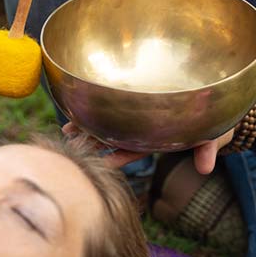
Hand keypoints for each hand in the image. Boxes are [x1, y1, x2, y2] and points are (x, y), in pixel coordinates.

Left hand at [62, 123, 233, 172]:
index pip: (133, 151)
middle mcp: (141, 132)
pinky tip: (80, 112)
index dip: (117, 158)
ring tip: (67, 130)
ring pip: (109, 126)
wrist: (207, 107)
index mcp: (155, 140)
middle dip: (93, 142)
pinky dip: (98, 112)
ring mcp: (136, 120)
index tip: (101, 162)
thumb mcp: (209, 137)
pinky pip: (113, 110)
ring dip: (89, 128)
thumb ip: (206, 150)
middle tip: (70, 142)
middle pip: (114, 139)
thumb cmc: (208, 124)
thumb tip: (206, 169)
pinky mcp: (135, 107)